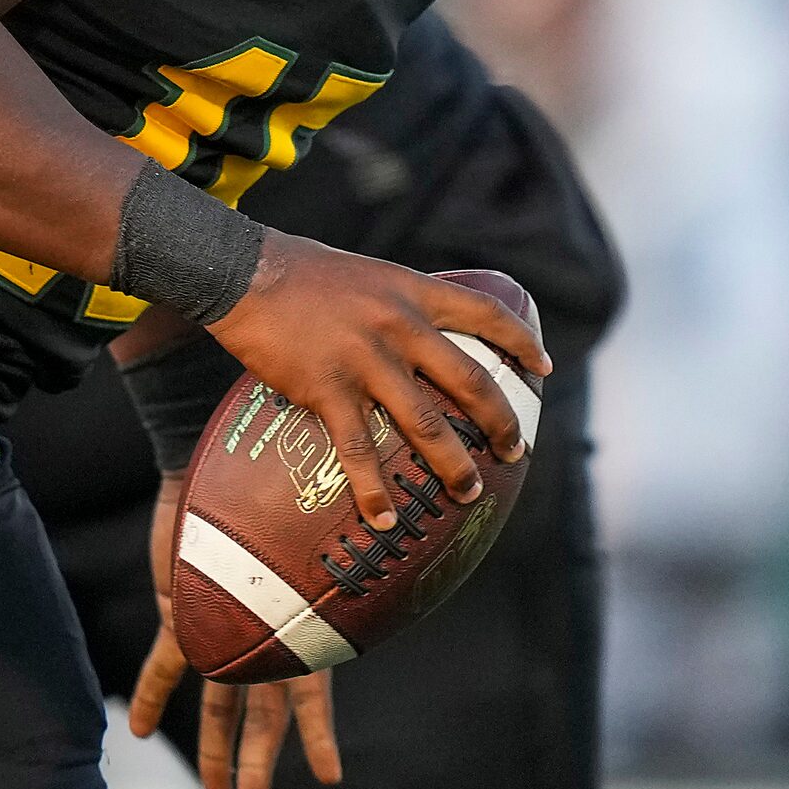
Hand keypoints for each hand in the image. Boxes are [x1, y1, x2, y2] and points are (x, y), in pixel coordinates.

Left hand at [130, 468, 343, 788]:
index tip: (330, 778)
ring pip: (217, 700)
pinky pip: (163, 664)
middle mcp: (260, 632)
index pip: (310, 698)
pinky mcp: (181, 613)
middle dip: (258, 760)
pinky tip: (136, 728)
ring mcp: (221, 626)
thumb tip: (363, 581)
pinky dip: (150, 695)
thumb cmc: (281, 499)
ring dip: (215, 745)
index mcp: (298, 625)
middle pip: (260, 713)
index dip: (318, 739)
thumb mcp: (304, 549)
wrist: (226, 465)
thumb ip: (314, 580)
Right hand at [208, 233, 549, 530]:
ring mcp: (366, 361)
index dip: (520, 343)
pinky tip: (385, 518)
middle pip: (470, 382)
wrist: (245, 272)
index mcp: (412, 292)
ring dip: (453, 465)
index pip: (485, 314)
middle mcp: (400, 326)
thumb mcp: (365, 273)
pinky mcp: (328, 390)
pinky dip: (375, 491)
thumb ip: (395, 301)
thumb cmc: (300, 270)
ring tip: (466, 491)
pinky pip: (359, 450)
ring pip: (427, 424)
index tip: (542, 368)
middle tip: (514, 452)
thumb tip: (414, 330)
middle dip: (500, 423)